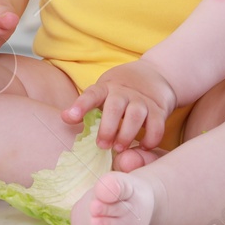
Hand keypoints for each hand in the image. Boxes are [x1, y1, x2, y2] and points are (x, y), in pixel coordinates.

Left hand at [62, 61, 176, 151]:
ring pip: (136, 114)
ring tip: (119, 148)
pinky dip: (151, 138)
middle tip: (102, 145)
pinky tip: (142, 147)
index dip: (80, 105)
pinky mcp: (159, 110)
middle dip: (108, 128)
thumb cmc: (119, 92)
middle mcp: (124, 92)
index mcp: (105, 88)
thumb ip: (86, 106)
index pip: (91, 94)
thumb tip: (65, 118)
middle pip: (115, 106)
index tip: (69, 117)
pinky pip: (157, 125)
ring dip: (127, 134)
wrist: (153, 76)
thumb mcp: (102, 94)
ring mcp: (142, 100)